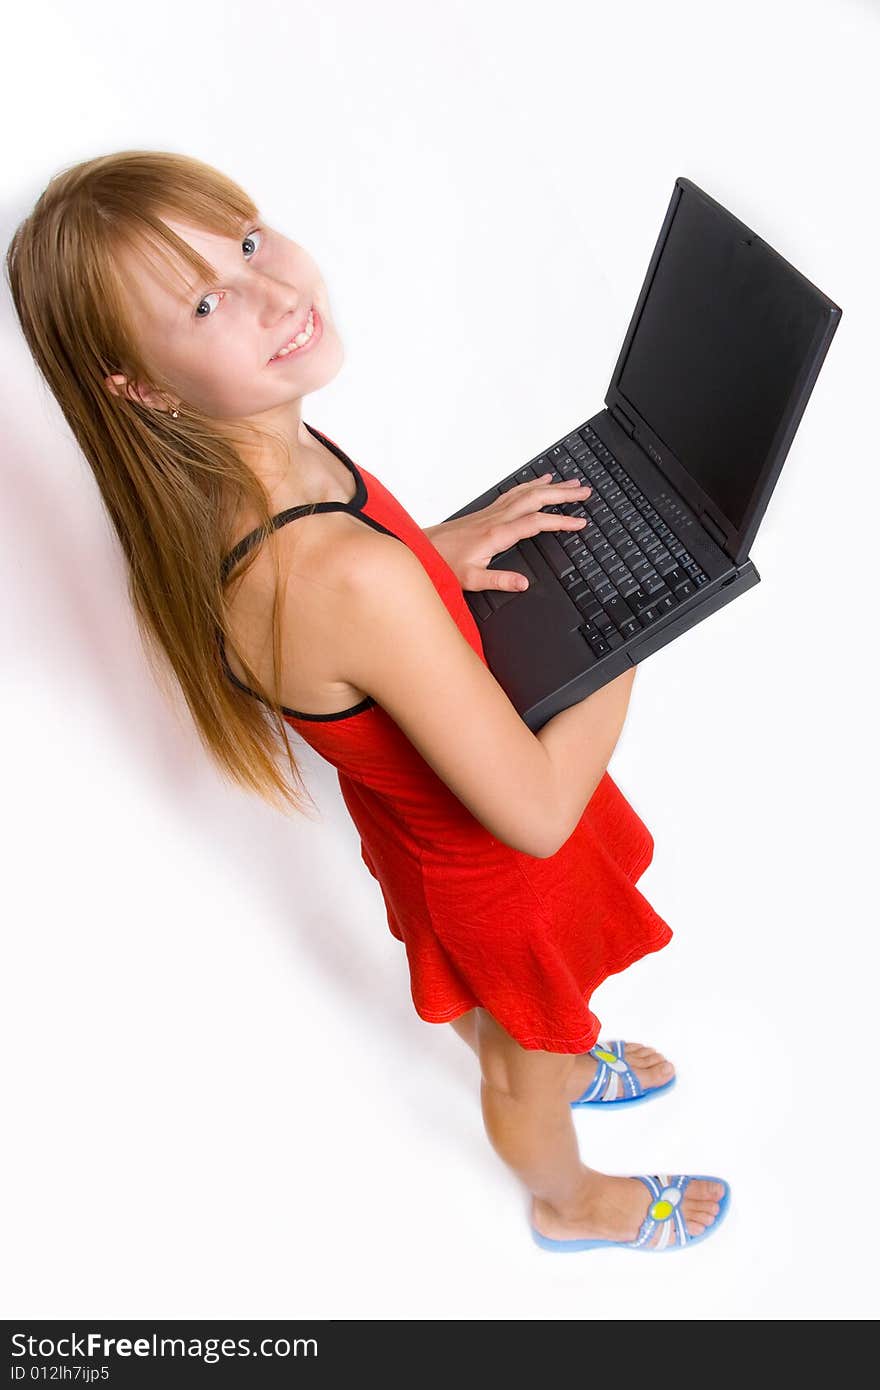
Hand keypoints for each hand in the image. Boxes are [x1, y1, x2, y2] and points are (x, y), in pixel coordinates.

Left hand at [424, 474, 593, 593]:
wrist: (424, 548)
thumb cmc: (444, 563)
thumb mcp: (471, 579)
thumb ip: (499, 581)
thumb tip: (523, 584)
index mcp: (497, 534)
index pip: (536, 523)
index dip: (560, 522)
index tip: (579, 522)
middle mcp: (497, 517)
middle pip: (536, 499)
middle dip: (563, 494)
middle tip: (585, 491)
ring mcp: (493, 511)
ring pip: (527, 492)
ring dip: (551, 486)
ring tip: (572, 482)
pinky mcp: (488, 511)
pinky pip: (515, 492)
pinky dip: (532, 485)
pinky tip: (541, 482)